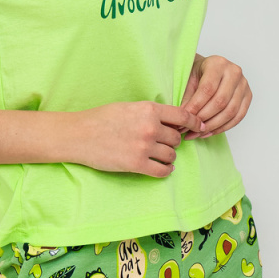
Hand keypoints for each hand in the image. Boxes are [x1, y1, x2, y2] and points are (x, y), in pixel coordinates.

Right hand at [78, 101, 205, 177]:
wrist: (79, 135)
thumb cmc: (101, 119)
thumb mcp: (129, 106)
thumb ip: (150, 112)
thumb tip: (170, 120)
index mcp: (148, 109)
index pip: (182, 115)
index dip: (193, 122)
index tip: (199, 126)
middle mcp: (150, 127)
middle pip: (176, 138)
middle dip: (172, 142)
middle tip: (162, 143)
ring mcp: (144, 146)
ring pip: (171, 155)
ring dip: (168, 156)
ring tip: (160, 156)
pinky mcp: (137, 164)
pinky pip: (162, 170)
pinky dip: (165, 170)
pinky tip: (161, 168)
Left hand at [178, 54, 251, 138]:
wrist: (209, 69)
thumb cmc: (197, 73)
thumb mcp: (188, 80)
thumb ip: (187, 98)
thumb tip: (185, 119)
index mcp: (217, 63)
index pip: (208, 89)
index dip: (196, 106)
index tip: (185, 118)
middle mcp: (234, 72)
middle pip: (220, 102)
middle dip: (204, 118)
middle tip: (190, 128)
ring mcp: (243, 84)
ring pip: (230, 112)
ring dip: (213, 126)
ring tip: (198, 132)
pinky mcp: (248, 96)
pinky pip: (238, 117)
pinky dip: (223, 128)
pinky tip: (209, 132)